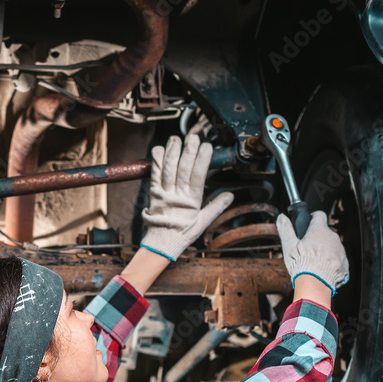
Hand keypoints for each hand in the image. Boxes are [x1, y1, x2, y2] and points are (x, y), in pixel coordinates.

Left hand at [139, 134, 234, 260]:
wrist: (161, 244)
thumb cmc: (182, 233)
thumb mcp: (203, 222)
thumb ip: (216, 207)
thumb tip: (230, 195)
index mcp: (192, 201)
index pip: (198, 175)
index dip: (202, 159)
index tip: (207, 146)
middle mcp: (177, 196)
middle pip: (183, 168)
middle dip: (188, 151)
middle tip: (193, 137)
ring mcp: (164, 194)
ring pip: (168, 169)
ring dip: (172, 152)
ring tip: (176, 138)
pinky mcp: (153, 193)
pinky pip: (154, 174)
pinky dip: (156, 161)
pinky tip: (159, 149)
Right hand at [276, 210, 349, 295]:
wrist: (316, 284)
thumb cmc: (302, 264)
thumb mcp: (289, 246)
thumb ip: (286, 229)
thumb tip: (281, 218)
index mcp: (319, 230)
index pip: (319, 215)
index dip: (313, 217)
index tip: (309, 222)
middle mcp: (333, 237)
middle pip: (326, 232)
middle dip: (318, 237)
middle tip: (307, 248)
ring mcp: (340, 250)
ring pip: (333, 246)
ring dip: (325, 250)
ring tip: (314, 262)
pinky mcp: (345, 263)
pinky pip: (338, 259)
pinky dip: (331, 263)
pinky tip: (322, 270)